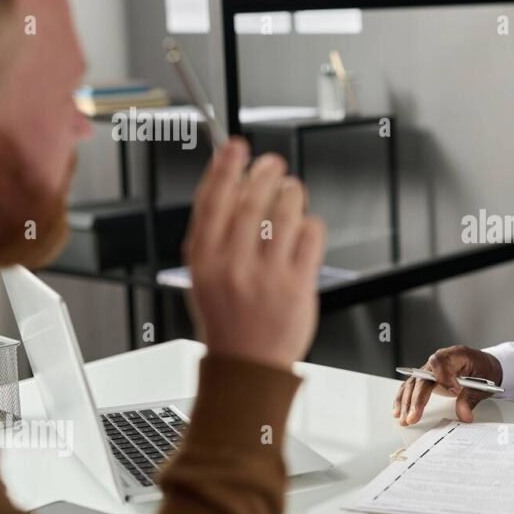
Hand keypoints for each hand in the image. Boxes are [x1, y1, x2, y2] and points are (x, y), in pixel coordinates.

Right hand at [183, 139, 326, 370]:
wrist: (247, 366)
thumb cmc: (227, 320)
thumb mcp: (202, 277)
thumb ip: (213, 236)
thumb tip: (231, 186)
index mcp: (204, 260)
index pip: (212, 200)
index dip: (225, 167)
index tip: (235, 147)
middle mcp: (233, 264)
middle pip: (252, 201)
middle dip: (265, 173)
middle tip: (273, 164)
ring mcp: (266, 275)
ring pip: (285, 213)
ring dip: (292, 193)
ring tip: (291, 191)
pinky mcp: (297, 285)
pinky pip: (310, 236)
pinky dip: (311, 223)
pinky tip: (306, 226)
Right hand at [393, 345, 502, 425]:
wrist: (483, 366)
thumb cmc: (484, 370)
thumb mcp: (483, 384)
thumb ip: (471, 398)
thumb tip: (463, 415)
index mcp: (456, 355)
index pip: (441, 360)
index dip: (444, 376)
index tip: (454, 391)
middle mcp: (440, 360)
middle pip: (423, 376)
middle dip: (418, 398)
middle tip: (415, 416)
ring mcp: (431, 369)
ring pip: (413, 383)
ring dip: (407, 402)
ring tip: (405, 418)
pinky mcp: (427, 378)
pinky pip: (411, 386)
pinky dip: (403, 399)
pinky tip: (399, 411)